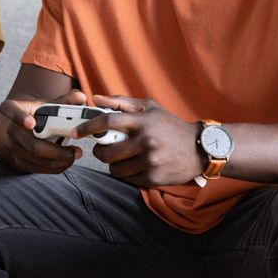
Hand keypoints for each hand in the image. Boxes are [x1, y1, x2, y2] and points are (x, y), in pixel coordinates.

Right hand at [0, 89, 87, 173]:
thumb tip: (81, 97)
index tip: (31, 123)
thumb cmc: (43, 112)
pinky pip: (37, 168)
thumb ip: (68, 100)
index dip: (19, 117)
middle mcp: (11, 129)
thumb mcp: (52, 103)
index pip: (10, 110)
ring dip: (59, 160)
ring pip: (36, 158)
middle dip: (57, 151)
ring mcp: (13, 146)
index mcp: (14, 108)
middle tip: (76, 150)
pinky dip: (55, 167)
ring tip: (75, 155)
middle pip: (32, 144)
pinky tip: (67, 161)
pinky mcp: (19, 161)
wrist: (31, 126)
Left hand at [77, 95, 204, 185]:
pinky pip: (128, 178)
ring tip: (120, 158)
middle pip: (108, 151)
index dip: (89, 127)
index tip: (76, 132)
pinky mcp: (154, 178)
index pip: (108, 121)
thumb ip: (122, 102)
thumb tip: (95, 98)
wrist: (200, 149)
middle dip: (100, 152)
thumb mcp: (150, 108)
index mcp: (143, 121)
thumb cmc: (170, 125)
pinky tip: (134, 166)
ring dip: (113, 164)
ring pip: (116, 168)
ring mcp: (150, 161)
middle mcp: (146, 141)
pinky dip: (126, 173)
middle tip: (102, 149)